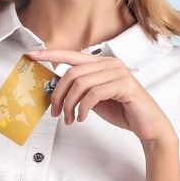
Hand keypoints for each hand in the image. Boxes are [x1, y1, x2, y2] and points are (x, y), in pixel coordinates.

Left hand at [25, 49, 174, 143]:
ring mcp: (119, 73)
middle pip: (72, 72)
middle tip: (54, 112)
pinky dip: (83, 108)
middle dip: (58, 94)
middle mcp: (110, 63)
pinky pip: (94, 93)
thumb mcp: (95, 99)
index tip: (31, 55)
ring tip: (69, 119)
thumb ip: (80, 90)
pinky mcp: (125, 86)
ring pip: (81, 83)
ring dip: (69, 104)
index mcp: (102, 63)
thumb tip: (56, 91)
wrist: (148, 126)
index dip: (49, 54)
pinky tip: (82, 118)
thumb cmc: (122, 111)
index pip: (71, 55)